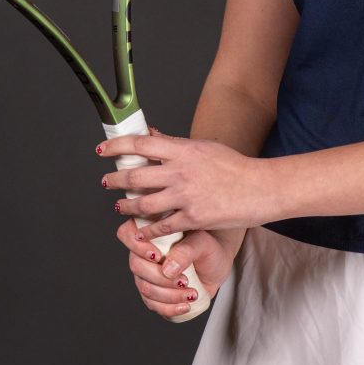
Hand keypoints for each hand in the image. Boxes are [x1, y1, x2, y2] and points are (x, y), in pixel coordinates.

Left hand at [96, 127, 285, 232]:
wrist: (260, 189)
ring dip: (126, 206)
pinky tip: (141, 230)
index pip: (141, 144)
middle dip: (114, 180)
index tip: (102, 150)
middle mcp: (181, 172)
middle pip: (135, 176)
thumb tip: (151, 134)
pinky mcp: (193, 218)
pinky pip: (162, 226)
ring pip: (143, 204)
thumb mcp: (204, 148)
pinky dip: (148, 230)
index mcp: (183, 151)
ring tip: (120, 206)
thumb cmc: (235, 167)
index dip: (117, 146)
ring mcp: (186, 196)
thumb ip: (175, 144)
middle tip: (106, 182)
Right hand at [117, 218, 244, 319]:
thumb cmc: (207, 247)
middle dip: (160, 278)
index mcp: (150, 232)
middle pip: (136, 266)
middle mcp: (143, 253)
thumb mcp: (202, 243)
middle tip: (184, 280)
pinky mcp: (154, 293)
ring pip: (145, 288)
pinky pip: (153, 304)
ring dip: (169, 295)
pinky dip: (169, 308)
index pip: (127, 234)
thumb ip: (186, 250)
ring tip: (191, 294)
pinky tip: (184, 306)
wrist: (216, 264)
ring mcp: (146, 274)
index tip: (158, 256)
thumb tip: (167, 269)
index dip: (137, 246)